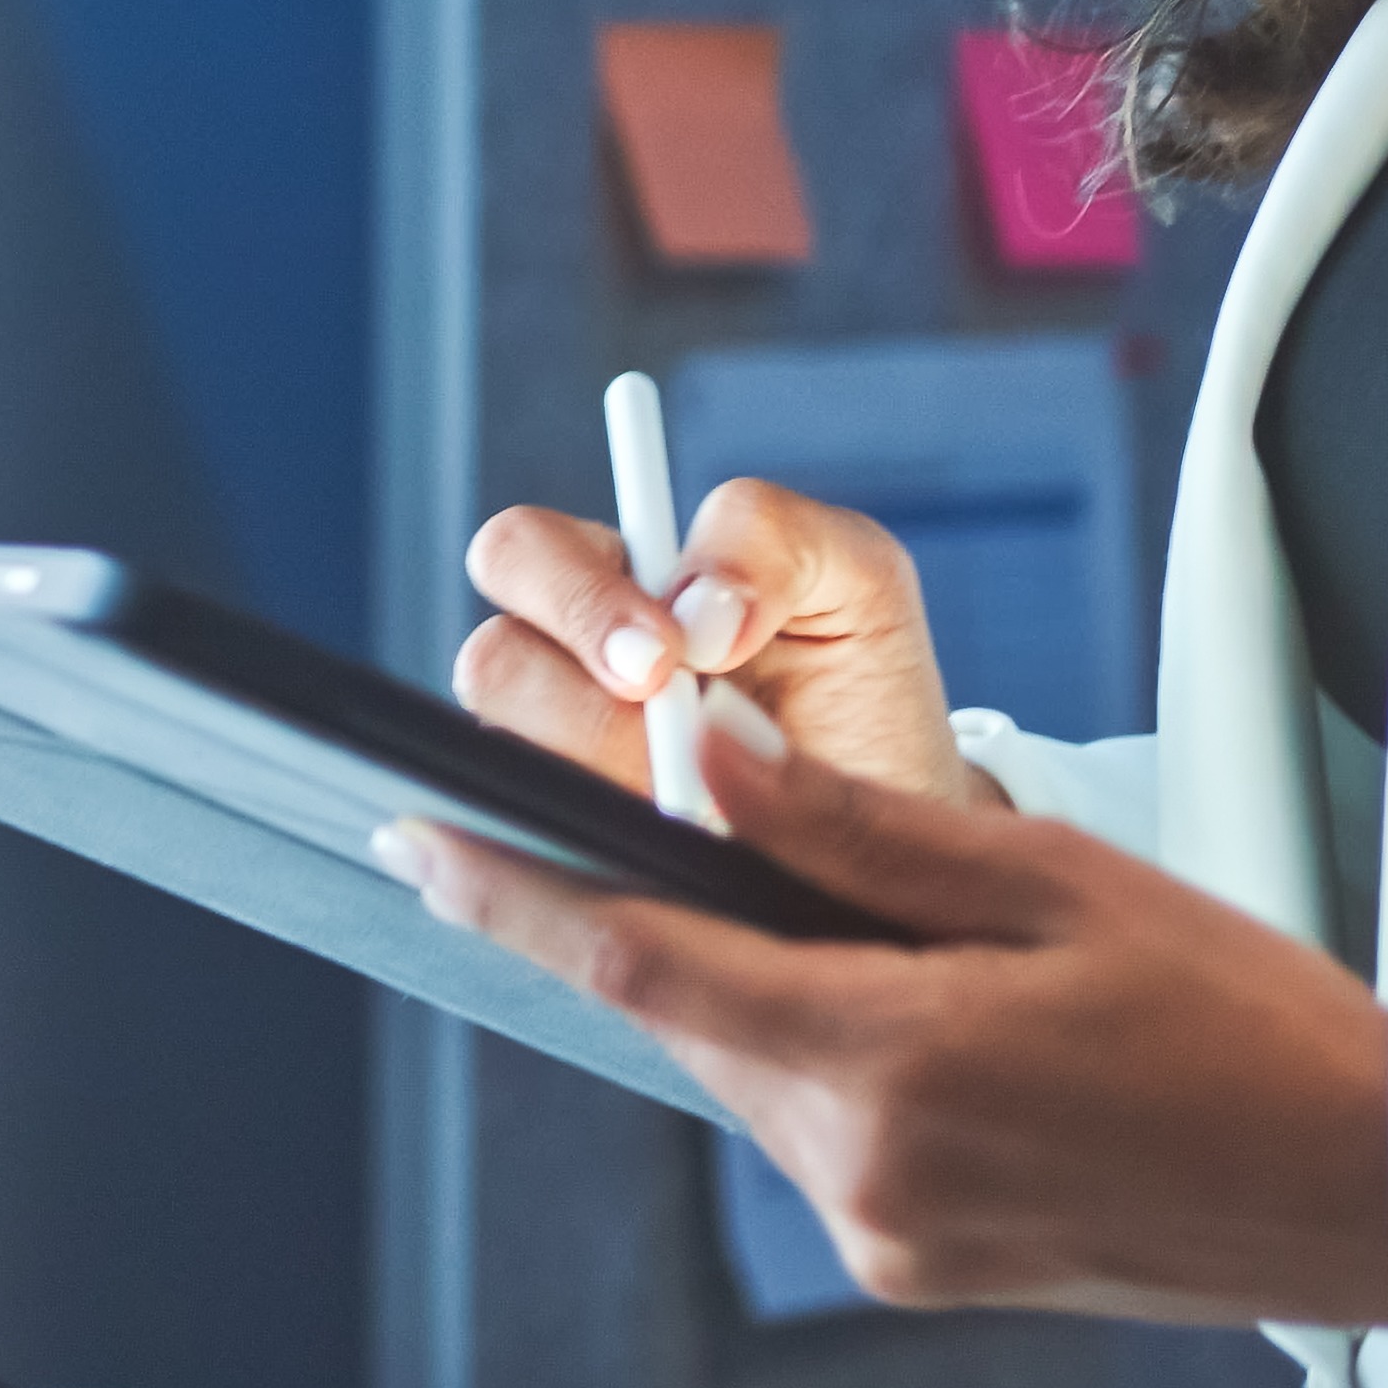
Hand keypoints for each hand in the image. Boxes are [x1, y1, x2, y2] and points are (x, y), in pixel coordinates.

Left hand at [385, 704, 1387, 1326]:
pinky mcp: (915, 1268)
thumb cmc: (1243, 1019)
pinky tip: (915, 1013)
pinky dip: (824, 1057)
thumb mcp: (1052, 882)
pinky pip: (816, 1135)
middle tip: (657, 823)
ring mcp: (885, 1237)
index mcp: (888, 1064)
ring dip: (759, 992)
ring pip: (749, 1075)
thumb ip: (858, 831)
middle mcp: (860, 1173)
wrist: (1374, 1188)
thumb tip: (706, 762)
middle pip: (689, 1018)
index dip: (509, 896)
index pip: (637, 962)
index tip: (412, 842)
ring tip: (873, 924)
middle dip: (664, 922)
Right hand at [457, 479, 992, 812]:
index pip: (522, 552)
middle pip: (492, 660)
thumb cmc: (864, 692)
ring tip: (707, 795)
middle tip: (670, 716)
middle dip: (585, 699)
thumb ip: (770, 534)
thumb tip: (693, 601)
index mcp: (613, 584)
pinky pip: (539, 848)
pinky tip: (684, 843)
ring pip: (514, 758)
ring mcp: (556, 772)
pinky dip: (613, 845)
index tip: (667, 654)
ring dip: (616, 775)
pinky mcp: (566, 854)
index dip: (574, 598)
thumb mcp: (854, 577)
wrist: (896, 838)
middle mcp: (562, 674)